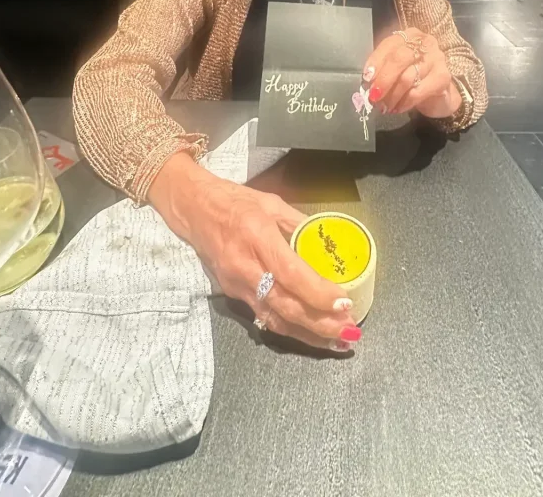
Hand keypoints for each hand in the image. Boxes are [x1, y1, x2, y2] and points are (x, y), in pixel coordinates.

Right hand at [148, 155, 359, 350]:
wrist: (193, 209)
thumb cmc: (235, 200)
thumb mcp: (272, 203)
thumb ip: (299, 224)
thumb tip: (328, 243)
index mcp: (257, 237)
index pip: (291, 274)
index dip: (318, 293)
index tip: (345, 303)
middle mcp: (246, 267)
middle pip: (286, 306)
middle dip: (320, 324)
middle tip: (349, 332)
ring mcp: (237, 285)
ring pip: (275, 319)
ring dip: (308, 335)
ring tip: (337, 341)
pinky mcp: (233, 295)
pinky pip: (265, 317)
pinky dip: (290, 329)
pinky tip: (310, 335)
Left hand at [362, 27, 461, 118]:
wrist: (440, 93)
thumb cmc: (414, 77)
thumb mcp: (397, 68)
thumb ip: (383, 68)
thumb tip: (368, 79)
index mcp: (411, 35)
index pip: (389, 44)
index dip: (376, 61)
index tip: (367, 78)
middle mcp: (425, 42)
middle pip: (399, 58)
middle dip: (383, 79)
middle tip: (374, 96)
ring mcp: (436, 58)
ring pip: (407, 78)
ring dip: (392, 95)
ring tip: (385, 106)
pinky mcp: (443, 77)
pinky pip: (417, 92)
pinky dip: (404, 102)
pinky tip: (398, 108)